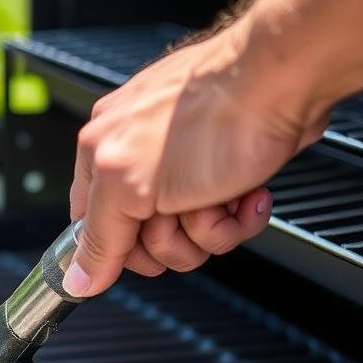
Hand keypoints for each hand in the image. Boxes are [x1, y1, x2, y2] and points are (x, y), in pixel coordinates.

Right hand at [64, 27, 329, 296]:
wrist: (285, 83)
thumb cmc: (211, 119)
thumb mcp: (132, 189)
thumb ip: (99, 238)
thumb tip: (78, 279)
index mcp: (100, 153)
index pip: (92, 228)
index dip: (120, 251)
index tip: (144, 251)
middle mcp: (137, 154)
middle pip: (141, 238)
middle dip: (173, 240)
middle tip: (186, 214)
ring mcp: (183, 160)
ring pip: (186, 232)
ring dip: (211, 228)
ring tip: (223, 198)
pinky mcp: (224, 163)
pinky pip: (221, 214)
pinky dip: (239, 213)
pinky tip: (248, 194)